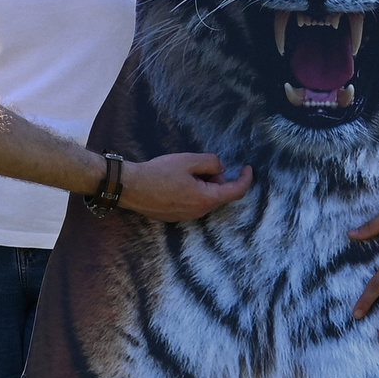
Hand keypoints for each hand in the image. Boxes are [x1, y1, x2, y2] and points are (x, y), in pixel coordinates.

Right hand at [117, 152, 254, 221]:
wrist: (131, 188)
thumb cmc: (159, 173)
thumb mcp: (189, 160)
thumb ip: (211, 163)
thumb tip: (221, 169)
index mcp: (206, 199)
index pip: (236, 191)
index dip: (246, 179)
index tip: (248, 168)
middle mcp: (199, 213)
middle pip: (219, 195)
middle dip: (217, 178)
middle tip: (201, 164)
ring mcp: (187, 217)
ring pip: (205, 199)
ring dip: (203, 184)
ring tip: (184, 171)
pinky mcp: (176, 216)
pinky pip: (192, 203)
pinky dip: (193, 191)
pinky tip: (175, 181)